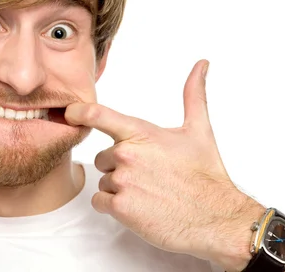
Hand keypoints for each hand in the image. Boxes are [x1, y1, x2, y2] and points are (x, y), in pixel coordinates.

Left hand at [65, 60, 263, 267]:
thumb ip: (193, 95)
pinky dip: (114, 206)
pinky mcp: (120, 208)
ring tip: (148, 193)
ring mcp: (122, 181)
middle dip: (120, 166)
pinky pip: (100, 202)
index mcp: (141, 133)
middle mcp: (127, 155)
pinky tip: (139, 207)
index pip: (98, 115)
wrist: (217, 219)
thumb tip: (201, 64)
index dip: (78, 112)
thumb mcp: (199, 131)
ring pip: (103, 180)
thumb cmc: (206, 175)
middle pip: (103, 157)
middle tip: (149, 176)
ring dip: (119, 188)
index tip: (67, 113)